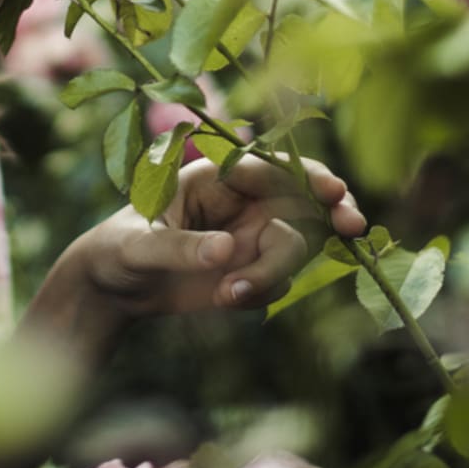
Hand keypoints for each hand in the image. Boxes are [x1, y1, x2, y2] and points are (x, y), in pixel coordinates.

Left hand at [72, 155, 366, 318]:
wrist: (115, 289)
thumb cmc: (118, 250)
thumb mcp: (139, 247)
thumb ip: (180, 248)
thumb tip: (226, 251)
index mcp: (215, 174)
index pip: (272, 167)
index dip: (309, 175)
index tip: (335, 193)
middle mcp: (242, 200)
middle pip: (303, 201)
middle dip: (331, 212)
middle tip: (353, 229)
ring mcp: (252, 234)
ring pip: (295, 246)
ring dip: (272, 272)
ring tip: (227, 295)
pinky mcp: (254, 268)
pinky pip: (279, 280)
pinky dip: (260, 292)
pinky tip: (223, 300)